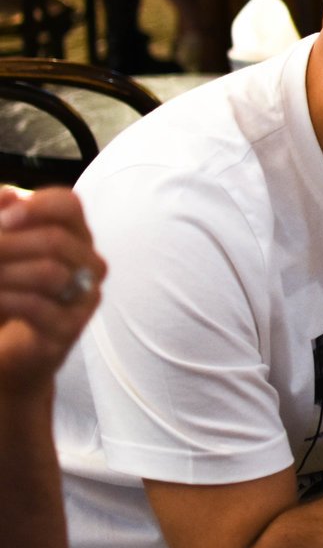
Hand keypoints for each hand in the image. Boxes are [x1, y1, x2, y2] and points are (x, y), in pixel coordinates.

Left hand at [0, 187, 106, 397]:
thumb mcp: (3, 250)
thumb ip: (2, 219)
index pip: (69, 205)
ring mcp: (84, 297)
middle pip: (56, 240)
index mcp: (74, 235)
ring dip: (4, 273)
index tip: (2, 219)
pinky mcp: (70, 329)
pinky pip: (38, 306)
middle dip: (7, 244)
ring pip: (49, 272)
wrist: (8, 352)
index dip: (37, 206)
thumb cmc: (6, 293)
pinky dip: (5, 299)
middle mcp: (88, 263)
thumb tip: (6, 195)